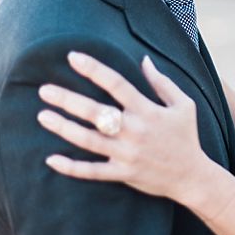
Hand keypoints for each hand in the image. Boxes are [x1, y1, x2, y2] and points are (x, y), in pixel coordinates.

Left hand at [37, 51, 215, 201]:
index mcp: (148, 110)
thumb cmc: (186, 137)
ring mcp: (127, 154)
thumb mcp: (183, 105)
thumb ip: (162, 82)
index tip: (72, 57)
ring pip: (89, 141)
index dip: (94, 69)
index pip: (116, 84)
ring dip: (64, 128)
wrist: (192, 177)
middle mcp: (135, 131)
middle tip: (44, 90)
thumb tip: (144, 60)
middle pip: (95, 112)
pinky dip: (71, 168)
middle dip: (68, 100)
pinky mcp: (123, 174)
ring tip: (42, 116)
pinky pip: (92, 172)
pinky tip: (51, 159)